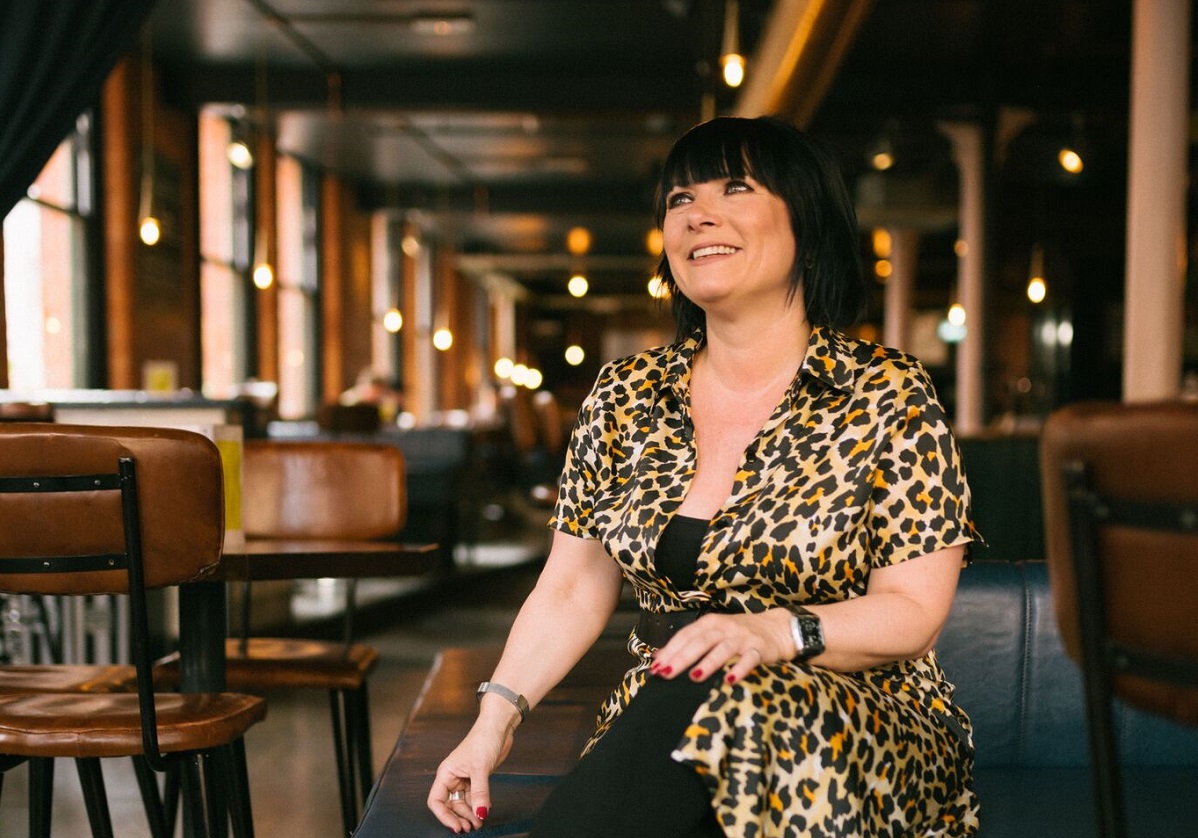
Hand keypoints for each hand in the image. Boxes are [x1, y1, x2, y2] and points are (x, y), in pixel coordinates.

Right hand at [427, 720, 515, 832]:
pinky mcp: (476, 779)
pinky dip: (479, 806)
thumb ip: (480, 793)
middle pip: (450, 806)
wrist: (498, 728)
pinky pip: (474, 798)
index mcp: (446, 774)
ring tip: (480, 822)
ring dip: (471, 814)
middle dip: (460, 817)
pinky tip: (485, 810)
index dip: (444, 816)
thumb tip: (480, 814)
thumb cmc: (483, 740)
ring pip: (463, 803)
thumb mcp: (480, 769)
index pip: (437, 801)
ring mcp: (465, 779)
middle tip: (471, 827)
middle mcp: (452, 778)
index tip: (457, 826)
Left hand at [648, 609, 793, 683]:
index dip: (670, 650)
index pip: (686, 635)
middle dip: (682, 657)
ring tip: (694, 676)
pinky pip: (749, 660)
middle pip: (700, 641)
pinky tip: (729, 680)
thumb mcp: (713, 632)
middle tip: (667, 673)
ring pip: (723, 649)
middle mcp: (724, 628)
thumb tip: (658, 657)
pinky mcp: (759, 649)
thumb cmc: (739, 634)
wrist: (777, 628)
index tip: (656, 666)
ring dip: (708, 662)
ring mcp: (742, 638)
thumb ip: (688, 643)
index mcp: (710, 623)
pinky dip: (739, 669)